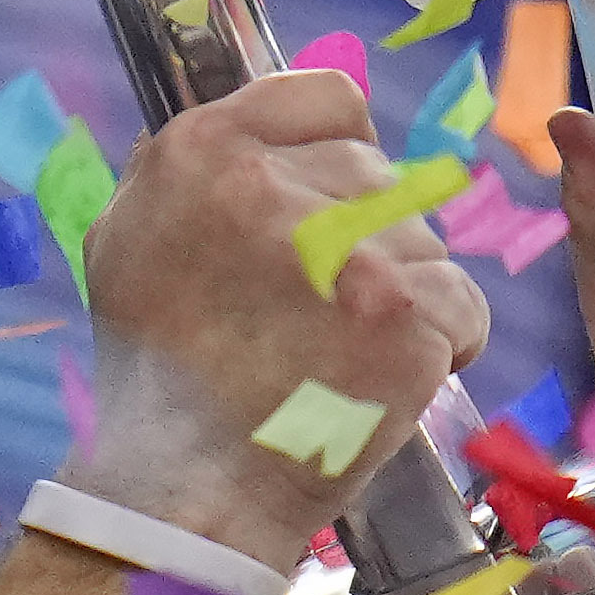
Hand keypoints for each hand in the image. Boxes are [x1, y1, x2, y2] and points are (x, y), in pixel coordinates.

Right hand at [72, 62, 486, 547]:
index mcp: (202, 153)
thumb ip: (194, 171)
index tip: (325, 208)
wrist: (187, 495)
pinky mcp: (403, 319)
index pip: (328, 99)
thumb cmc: (158, 377)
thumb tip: (262, 122)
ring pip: (427, 243)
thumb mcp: (130, 241)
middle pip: (382, 178)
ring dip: (403, 296)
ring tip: (337, 355)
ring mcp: (346, 254)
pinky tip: (383, 381)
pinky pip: (464, 305)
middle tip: (315, 312)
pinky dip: (443, 345)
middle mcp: (273, 189)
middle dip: (367, 240)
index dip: (337, 153)